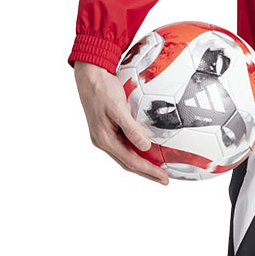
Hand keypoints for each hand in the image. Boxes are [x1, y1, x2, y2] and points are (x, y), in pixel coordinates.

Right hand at [73, 60, 168, 184]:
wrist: (90, 76)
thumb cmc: (103, 89)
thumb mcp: (118, 108)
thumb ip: (131, 128)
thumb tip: (145, 146)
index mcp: (104, 139)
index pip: (130, 161)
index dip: (148, 171)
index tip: (164, 178)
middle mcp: (103, 141)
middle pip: (128, 162)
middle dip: (146, 172)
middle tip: (164, 179)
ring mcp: (104, 136)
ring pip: (126, 155)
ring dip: (142, 163)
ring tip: (157, 169)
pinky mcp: (108, 128)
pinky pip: (124, 144)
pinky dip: (136, 150)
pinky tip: (146, 148)